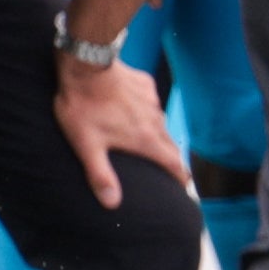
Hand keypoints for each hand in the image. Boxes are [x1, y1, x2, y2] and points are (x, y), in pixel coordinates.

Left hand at [53, 57, 190, 211]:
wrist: (86, 66)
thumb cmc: (83, 107)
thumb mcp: (87, 146)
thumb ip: (100, 175)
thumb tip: (112, 203)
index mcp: (146, 139)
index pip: (173, 163)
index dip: (181, 178)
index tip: (185, 187)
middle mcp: (156, 120)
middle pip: (170, 145)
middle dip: (170, 158)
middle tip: (169, 169)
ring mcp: (152, 101)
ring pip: (160, 123)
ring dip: (157, 134)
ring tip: (149, 142)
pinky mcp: (144, 84)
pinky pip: (149, 102)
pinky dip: (145, 110)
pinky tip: (132, 110)